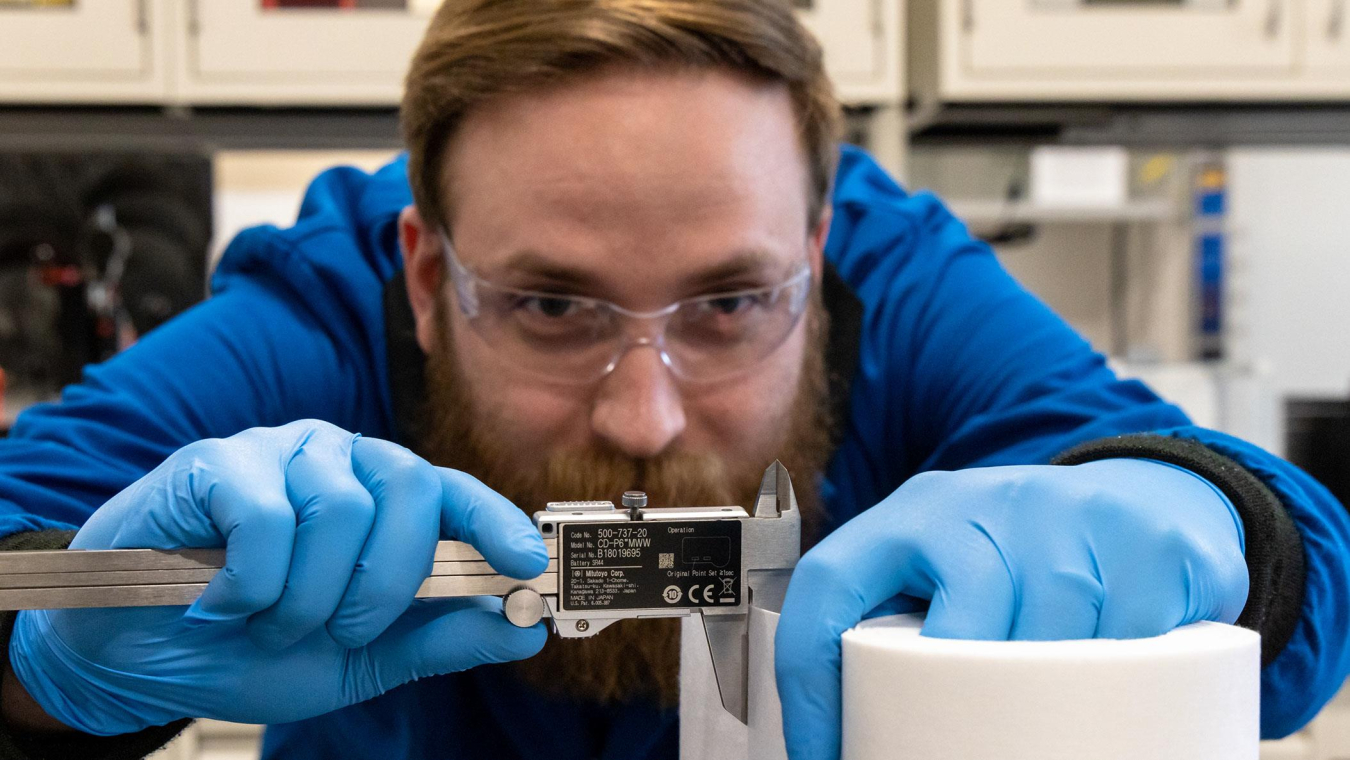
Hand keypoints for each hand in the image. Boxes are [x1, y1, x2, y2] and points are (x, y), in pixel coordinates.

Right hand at [8, 420, 549, 734]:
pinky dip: (252, 584)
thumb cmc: (251, 644)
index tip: (528, 564)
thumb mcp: (358, 660)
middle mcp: (340, 461)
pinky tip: (224, 602)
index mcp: (382, 500)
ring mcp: (279, 452)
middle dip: (387, 581)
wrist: (137, 653)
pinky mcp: (216, 462)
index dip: (498, 521)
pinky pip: (267, 518)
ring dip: (307, 597)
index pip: (456, 492)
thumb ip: (438, 637)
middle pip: (411, 487)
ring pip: (340, 510)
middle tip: (344, 630)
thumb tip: (524, 626)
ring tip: (268, 621)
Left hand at [774, 458, 1248, 759]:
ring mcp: (1071, 514)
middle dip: (957, 698)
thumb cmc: (1027, 561)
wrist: (1148, 497)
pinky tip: (1118, 686)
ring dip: (1048, 696)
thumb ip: (903, 628)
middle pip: (955, 623)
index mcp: (913, 514)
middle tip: (966, 742)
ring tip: (1048, 725)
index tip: (822, 752)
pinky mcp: (1151, 543)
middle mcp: (984, 501)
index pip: (829, 582)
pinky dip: (1125, 675)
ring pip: (1049, 631)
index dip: (810, 677)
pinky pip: (1133, 631)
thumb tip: (855, 736)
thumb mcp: (953, 573)